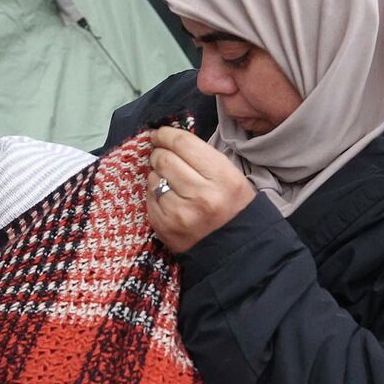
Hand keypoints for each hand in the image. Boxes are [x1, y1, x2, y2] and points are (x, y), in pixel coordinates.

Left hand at [147, 126, 255, 254]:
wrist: (233, 249)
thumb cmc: (232, 207)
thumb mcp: (230, 176)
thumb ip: (202, 157)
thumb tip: (168, 139)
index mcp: (222, 178)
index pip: (184, 144)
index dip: (166, 134)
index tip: (160, 133)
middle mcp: (201, 195)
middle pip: (164, 158)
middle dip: (159, 153)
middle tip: (162, 155)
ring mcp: (180, 214)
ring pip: (153, 178)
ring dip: (157, 174)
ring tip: (169, 180)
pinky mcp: (165, 228)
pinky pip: (149, 199)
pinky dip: (154, 194)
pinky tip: (167, 197)